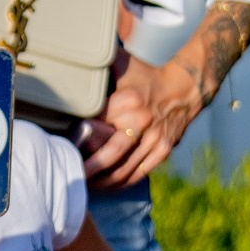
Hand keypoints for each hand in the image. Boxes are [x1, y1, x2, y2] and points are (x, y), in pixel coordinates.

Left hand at [84, 56, 203, 185]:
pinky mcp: (163, 150)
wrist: (184, 89)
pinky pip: (139, 172)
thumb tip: (73, 70)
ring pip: (124, 169)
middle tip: (73, 173)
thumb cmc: (146, 76)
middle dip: (90, 168)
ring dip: (104, 181)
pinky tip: (109, 186)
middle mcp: (142, 121)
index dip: (80, 139)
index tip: (66, 148)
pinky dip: (123, 182)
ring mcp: (155, 139)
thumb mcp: (123, 64)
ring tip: (88, 184)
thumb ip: (100, 69)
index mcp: (129, 99)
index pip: (97, 125)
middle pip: (110, 153)